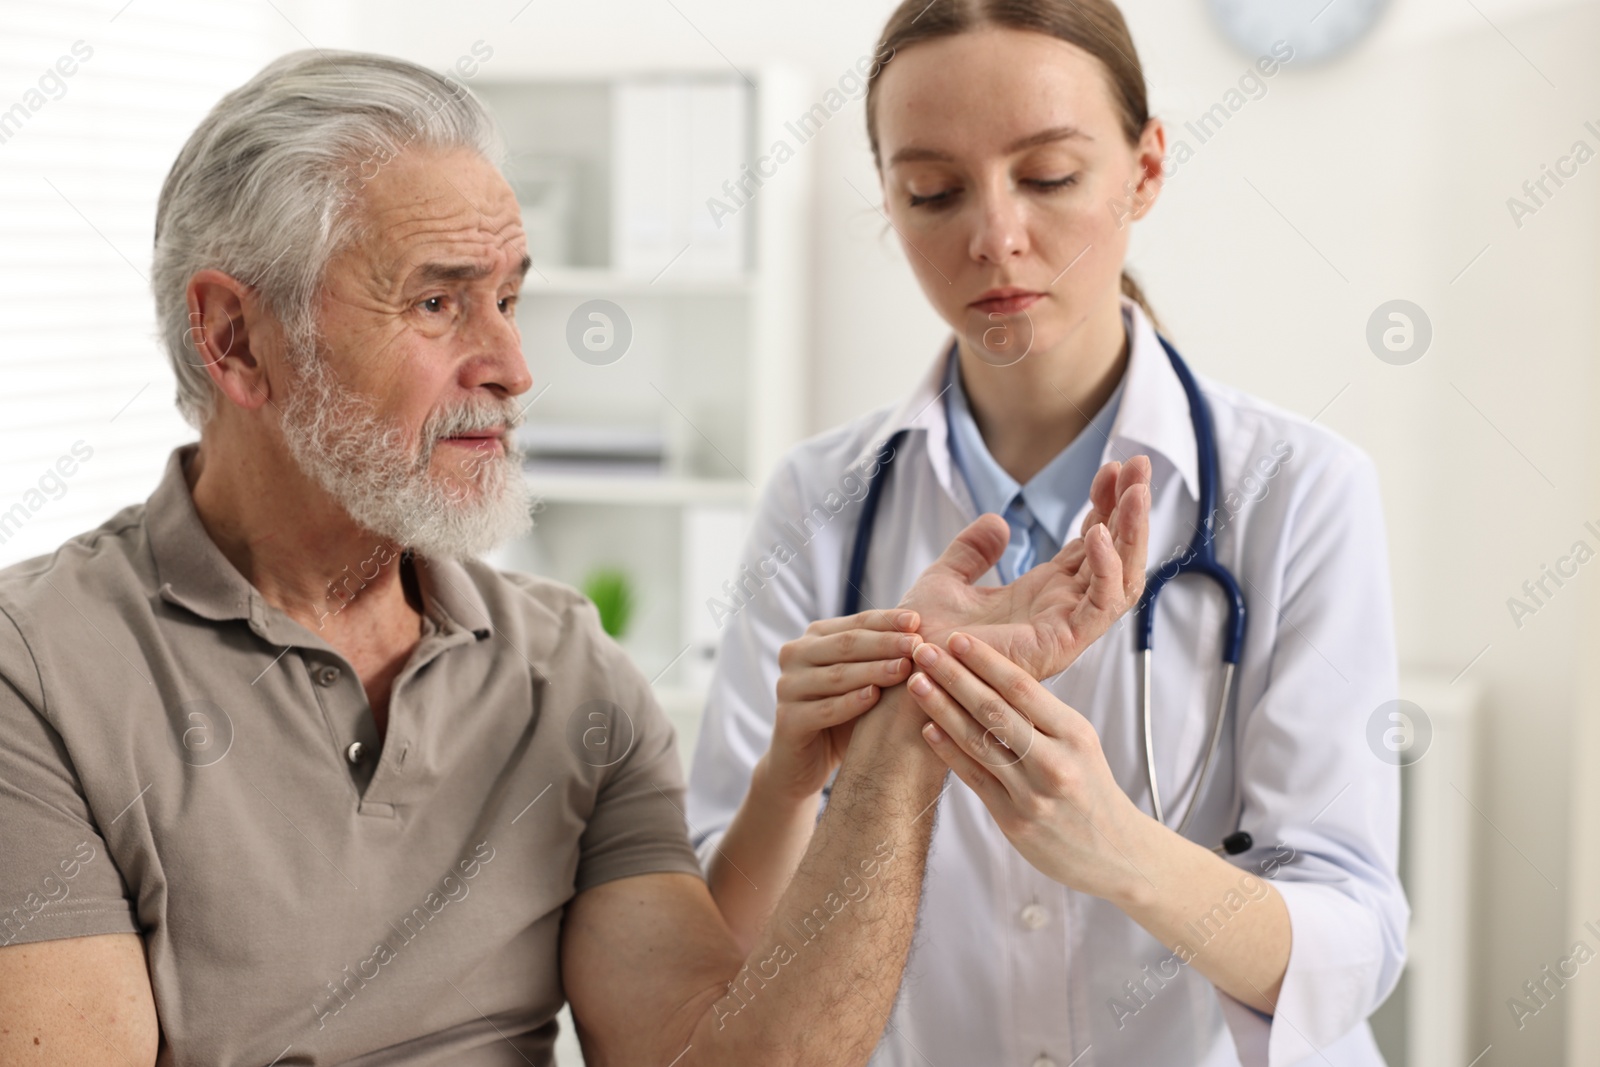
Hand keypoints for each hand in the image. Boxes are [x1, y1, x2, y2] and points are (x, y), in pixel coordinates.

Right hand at [761, 609, 922, 801]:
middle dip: (884, 643)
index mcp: (814, 638)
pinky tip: (874, 697)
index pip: (856, 623)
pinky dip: (851, 702)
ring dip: (873, 671)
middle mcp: (795, 655)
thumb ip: (883, 657)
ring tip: (904, 670)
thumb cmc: (845, 714)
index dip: (887, 621)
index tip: (918, 621)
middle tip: (916, 645)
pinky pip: (824, 709)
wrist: (808, 762)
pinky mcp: (787, 719)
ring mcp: (787, 687)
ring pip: (836, 675)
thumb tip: (926, 633)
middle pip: (846, 644)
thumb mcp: (865, 680)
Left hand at [899, 456, 1150, 679]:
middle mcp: (1064, 608)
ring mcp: (1067, 627)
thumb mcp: (946, 579)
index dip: (1105, 503)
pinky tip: (1098, 533)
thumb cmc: (922, 638)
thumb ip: (971, 551)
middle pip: (1116, 553)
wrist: (907, 669)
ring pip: (1121, 576)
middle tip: (1139, 464)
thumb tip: (997, 522)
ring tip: (1134, 491)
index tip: (1112, 465)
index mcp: (1045, 593)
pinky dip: (1107, 569)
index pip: (1091, 541)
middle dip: (1131, 509)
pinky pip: (1100, 605)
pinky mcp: (1063, 644)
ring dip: (1132, 532)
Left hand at [905, 631, 1152, 903]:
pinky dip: (949, 751)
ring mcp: (1032, 795)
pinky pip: (974, 778)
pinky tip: (928, 728)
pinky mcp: (1013, 821)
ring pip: (978, 742)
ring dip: (941, 709)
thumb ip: (1042, 715)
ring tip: (916, 683)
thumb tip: (993, 673)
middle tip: (922, 650)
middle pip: (994, 711)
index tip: (956, 638)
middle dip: (954, 676)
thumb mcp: (1080, 742)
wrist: (1115, 853)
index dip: (985, 661)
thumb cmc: (1091, 787)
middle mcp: (1054, 762)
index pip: (1022, 688)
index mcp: (1074, 734)